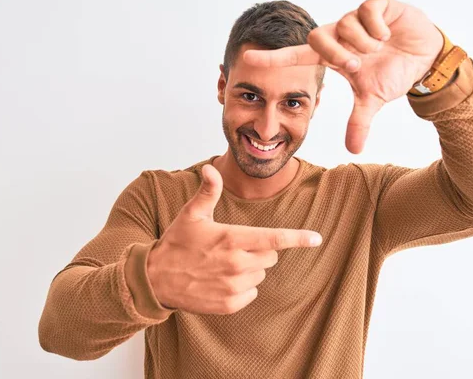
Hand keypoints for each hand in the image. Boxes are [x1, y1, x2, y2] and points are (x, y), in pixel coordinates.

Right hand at [147, 164, 322, 314]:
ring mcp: (233, 287)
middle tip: (234, 246)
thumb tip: (210, 168)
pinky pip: (251, 293)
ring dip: (250, 268)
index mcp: (232, 239)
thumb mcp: (191, 215)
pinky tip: (222, 280)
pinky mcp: (229, 304)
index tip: (316, 238)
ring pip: (261, 274)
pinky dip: (242, 287)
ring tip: (223, 264)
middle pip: (270, 256)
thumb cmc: (176, 243)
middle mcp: (236, 264)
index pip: (274, 239)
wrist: (155, 280)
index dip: (298, 238)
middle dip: (260, 249)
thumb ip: (208, 192)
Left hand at [243, 0, 443, 153]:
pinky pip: (368, 10)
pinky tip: (388, 35)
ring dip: (362, 43)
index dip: (274, 59)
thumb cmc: (392, 73)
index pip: (297, 55)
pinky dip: (378, 26)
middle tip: (358, 66)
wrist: (424, 57)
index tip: (248, 60)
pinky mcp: (378, 5)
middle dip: (337, 56)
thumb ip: (359, 121)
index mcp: (333, 55)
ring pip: (344, 24)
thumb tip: (353, 150)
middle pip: (317, 38)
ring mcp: (357, 18)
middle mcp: (340, 34)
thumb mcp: (373, 99)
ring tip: (379, 49)